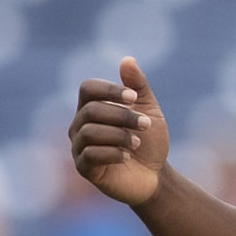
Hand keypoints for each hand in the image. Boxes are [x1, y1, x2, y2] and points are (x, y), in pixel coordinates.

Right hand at [68, 56, 169, 206]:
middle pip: (90, 110)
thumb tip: (127, 60)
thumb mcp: (149, 110)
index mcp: (93, 107)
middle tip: (146, 124)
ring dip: (119, 135)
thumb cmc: (149, 140)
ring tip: (137, 142)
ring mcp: (79, 147)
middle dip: (122, 115)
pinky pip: (89, 155)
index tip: (134, 98)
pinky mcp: (84, 168)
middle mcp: (80, 125)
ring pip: (89, 132)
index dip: (110, 90)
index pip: (88, 88)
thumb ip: (138, 86)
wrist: (155, 175)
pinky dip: (112, 152)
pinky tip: (127, 156)